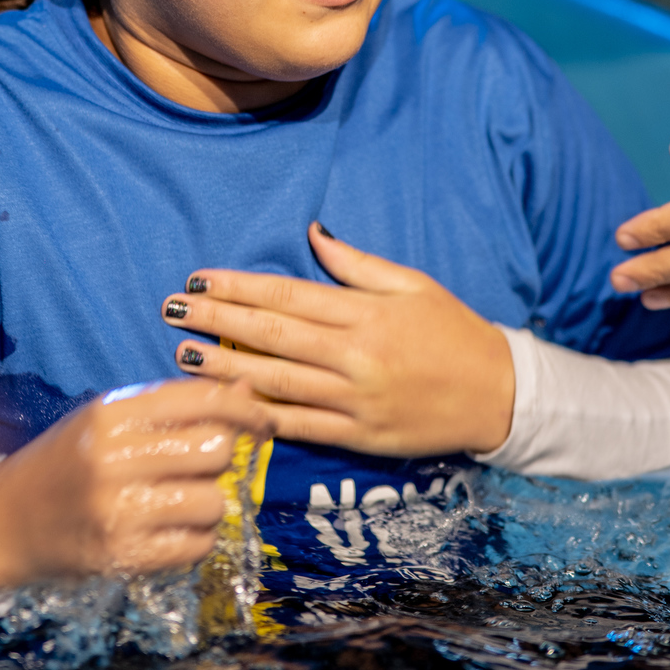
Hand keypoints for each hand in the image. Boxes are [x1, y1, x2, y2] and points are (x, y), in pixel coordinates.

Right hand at [0, 378, 271, 590]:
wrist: (6, 521)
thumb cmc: (67, 461)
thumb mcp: (110, 417)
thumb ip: (175, 402)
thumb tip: (245, 387)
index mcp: (111, 414)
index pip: (201, 400)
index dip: (244, 406)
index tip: (261, 419)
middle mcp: (114, 459)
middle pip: (214, 449)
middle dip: (220, 457)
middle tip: (200, 466)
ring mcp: (118, 511)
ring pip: (213, 501)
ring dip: (210, 502)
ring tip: (181, 500)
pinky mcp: (122, 556)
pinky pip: (197, 545)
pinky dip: (197, 538)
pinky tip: (173, 529)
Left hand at [162, 224, 513, 456]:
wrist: (498, 395)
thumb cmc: (453, 330)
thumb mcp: (411, 283)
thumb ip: (356, 263)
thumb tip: (314, 232)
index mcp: (364, 313)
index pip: (286, 295)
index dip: (237, 287)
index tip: (199, 278)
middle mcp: (354, 356)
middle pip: (270, 335)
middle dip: (216, 321)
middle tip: (171, 309)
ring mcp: (353, 400)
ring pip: (275, 383)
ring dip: (223, 369)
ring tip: (183, 356)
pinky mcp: (358, 438)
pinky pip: (299, 427)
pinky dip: (259, 418)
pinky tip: (224, 407)